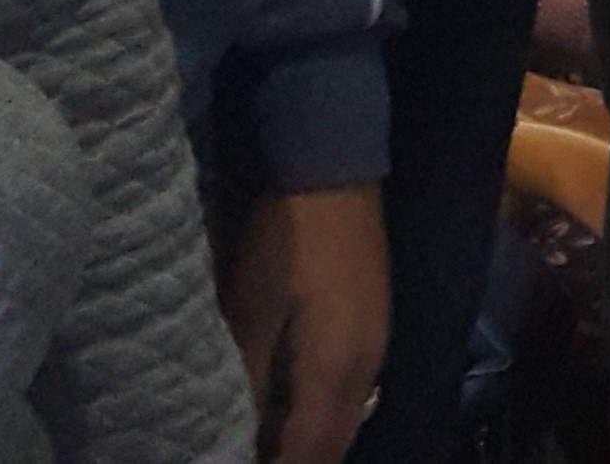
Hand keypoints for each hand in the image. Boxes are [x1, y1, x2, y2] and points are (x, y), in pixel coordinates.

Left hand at [224, 182, 389, 463]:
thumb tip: (235, 436)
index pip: (307, 457)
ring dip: (305, 442)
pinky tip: (284, 408)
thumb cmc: (283, 244)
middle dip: (293, 462)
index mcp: (337, 375)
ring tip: (259, 443)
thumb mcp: (251, 316)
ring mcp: (374, 349)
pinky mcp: (371, 328)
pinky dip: (316, 415)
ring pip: (341, 422)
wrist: (332, 174)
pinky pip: (347, 396)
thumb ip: (249, 385)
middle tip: (241, 458)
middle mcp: (367, 372)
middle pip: (331, 446)